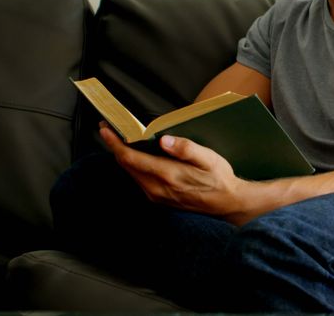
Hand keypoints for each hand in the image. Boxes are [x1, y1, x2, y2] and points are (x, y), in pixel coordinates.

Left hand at [99, 123, 255, 224]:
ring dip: (123, 156)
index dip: (115, 143)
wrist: (227, 204)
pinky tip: (137, 156)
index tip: (105, 129)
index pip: (131, 158)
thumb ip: (186, 149)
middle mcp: (157, 188)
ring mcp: (156, 196)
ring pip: (131, 173)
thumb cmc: (220, 179)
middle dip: (115, 146)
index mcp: (168, 175)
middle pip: (126, 165)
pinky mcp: (158, 199)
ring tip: (121, 139)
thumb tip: (165, 140)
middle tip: (109, 129)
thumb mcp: (209, 158)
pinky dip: (133, 166)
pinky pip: (138, 180)